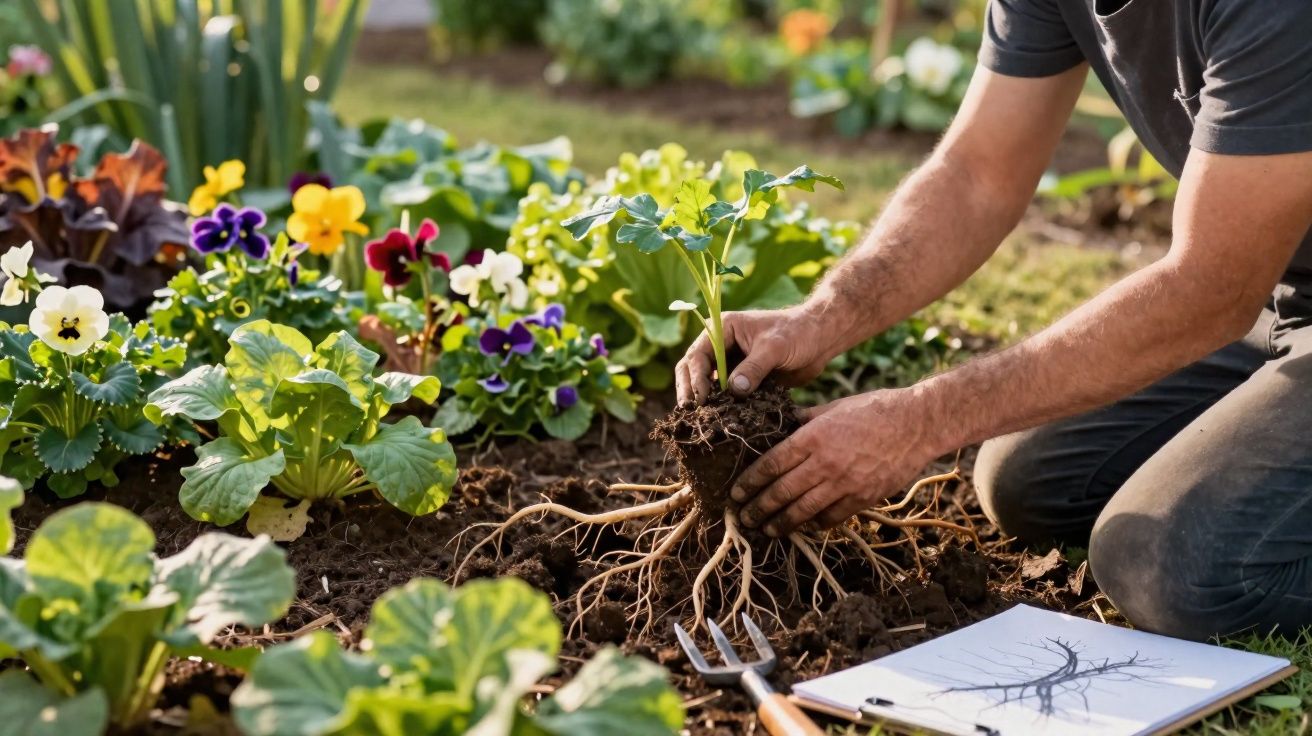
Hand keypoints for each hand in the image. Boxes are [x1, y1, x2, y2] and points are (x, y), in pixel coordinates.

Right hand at [675, 306, 836, 403]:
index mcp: (723, 329)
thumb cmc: (797, 333)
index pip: (697, 355)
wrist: (820, 340)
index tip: (701, 399)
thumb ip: (754, 368)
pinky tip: (720, 420)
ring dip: (704, 400)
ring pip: (707, 383)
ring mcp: (731, 362)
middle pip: (693, 368)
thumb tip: (734, 390)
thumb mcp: (774, 348)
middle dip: (690, 389)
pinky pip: (726, 393)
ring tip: (702, 419)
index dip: (696, 378)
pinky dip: (722, 405)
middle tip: (689, 412)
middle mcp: (722, 345)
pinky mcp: (743, 378)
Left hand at [731, 388, 939, 536]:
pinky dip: (814, 524)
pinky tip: (803, 526)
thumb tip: (779, 426)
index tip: (736, 492)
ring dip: (780, 523)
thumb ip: (805, 420)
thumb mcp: (834, 407)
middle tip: (743, 517)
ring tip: (766, 529)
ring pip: (803, 511)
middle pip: (781, 492)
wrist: (918, 423)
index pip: (771, 464)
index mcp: (813, 437)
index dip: (750, 482)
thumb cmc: (875, 409)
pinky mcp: (862, 498)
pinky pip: (831, 518)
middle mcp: (825, 463)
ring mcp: (845, 484)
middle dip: (758, 508)